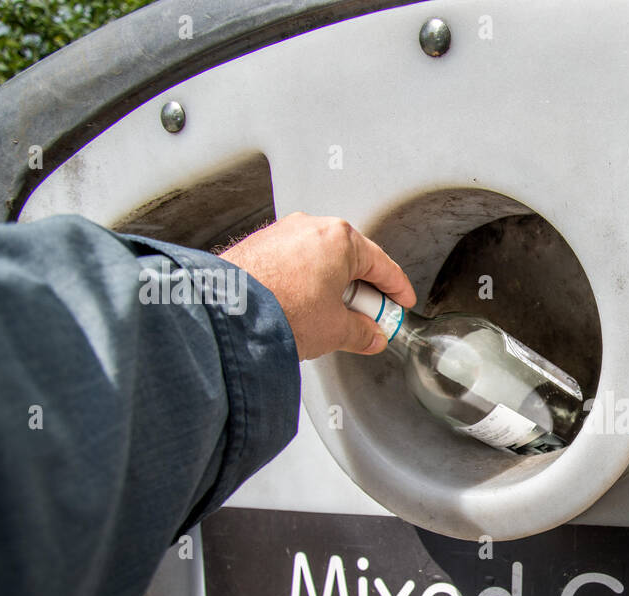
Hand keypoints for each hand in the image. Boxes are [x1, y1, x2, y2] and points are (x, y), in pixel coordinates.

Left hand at [219, 213, 416, 360]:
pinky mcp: (259, 245)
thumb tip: (370, 336)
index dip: (397, 289)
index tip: (402, 302)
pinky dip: (305, 284)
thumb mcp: (336, 330)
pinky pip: (295, 263)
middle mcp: (311, 227)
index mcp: (340, 239)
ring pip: (321, 261)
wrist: (226, 314)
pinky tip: (302, 309)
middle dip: (362, 292)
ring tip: (330, 319)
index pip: (382, 265)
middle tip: (368, 319)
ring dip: (331, 288)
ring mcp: (282, 233)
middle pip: (351, 261)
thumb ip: (362, 332)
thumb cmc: (279, 311)